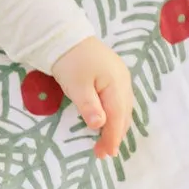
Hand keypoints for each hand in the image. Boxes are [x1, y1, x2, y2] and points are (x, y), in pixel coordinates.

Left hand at [49, 36, 134, 159]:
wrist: (65, 35)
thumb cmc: (69, 60)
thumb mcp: (76, 85)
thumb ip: (89, 106)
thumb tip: (99, 126)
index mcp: (116, 84)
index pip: (117, 117)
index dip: (112, 137)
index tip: (105, 154)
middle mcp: (123, 81)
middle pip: (123, 114)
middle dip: (115, 135)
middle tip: (103, 153)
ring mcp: (120, 77)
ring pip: (123, 108)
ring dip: (116, 126)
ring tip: (105, 142)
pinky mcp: (113, 75)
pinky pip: (119, 100)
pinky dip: (115, 114)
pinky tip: (107, 121)